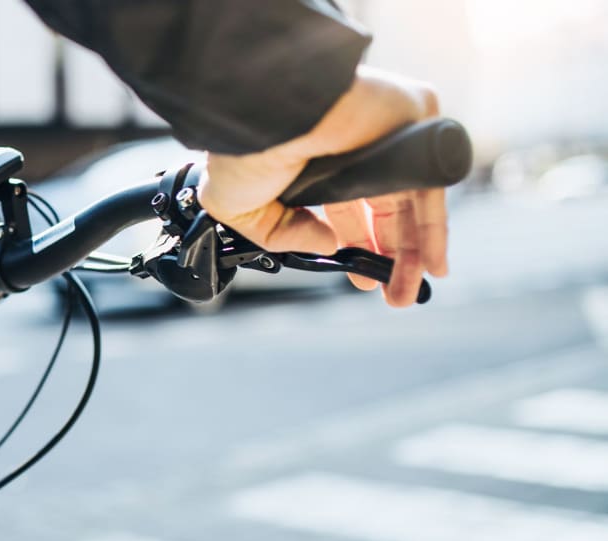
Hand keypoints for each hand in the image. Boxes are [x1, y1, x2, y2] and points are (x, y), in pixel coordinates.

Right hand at [198, 66, 447, 306]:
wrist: (267, 109)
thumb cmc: (244, 148)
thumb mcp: (241, 208)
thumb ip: (280, 234)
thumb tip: (327, 246)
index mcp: (317, 165)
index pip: (348, 209)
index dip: (356, 244)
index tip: (359, 277)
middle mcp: (356, 151)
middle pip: (385, 211)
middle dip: (389, 257)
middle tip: (391, 295)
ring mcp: (387, 137)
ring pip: (411, 203)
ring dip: (414, 253)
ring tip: (406, 294)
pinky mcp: (412, 129)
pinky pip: (430, 187)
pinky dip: (435, 227)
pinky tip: (433, 264)